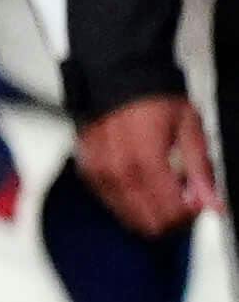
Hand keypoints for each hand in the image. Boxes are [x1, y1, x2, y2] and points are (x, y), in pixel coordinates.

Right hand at [78, 92, 221, 237]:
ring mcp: (99, 175)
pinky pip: (112, 202)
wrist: (116, 79)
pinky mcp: (89, 173)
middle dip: (171, 215)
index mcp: (146, 162)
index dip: (190, 213)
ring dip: (150, 209)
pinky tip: (142, 181)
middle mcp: (118, 173)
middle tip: (182, 196)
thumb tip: (212, 203)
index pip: (170, 213)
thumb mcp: (189, 129)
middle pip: (149, 222)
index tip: (196, 200)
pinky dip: (130, 200)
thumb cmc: (152, 99)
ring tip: (163, 184)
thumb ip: (200, 171)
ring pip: (129, 217)